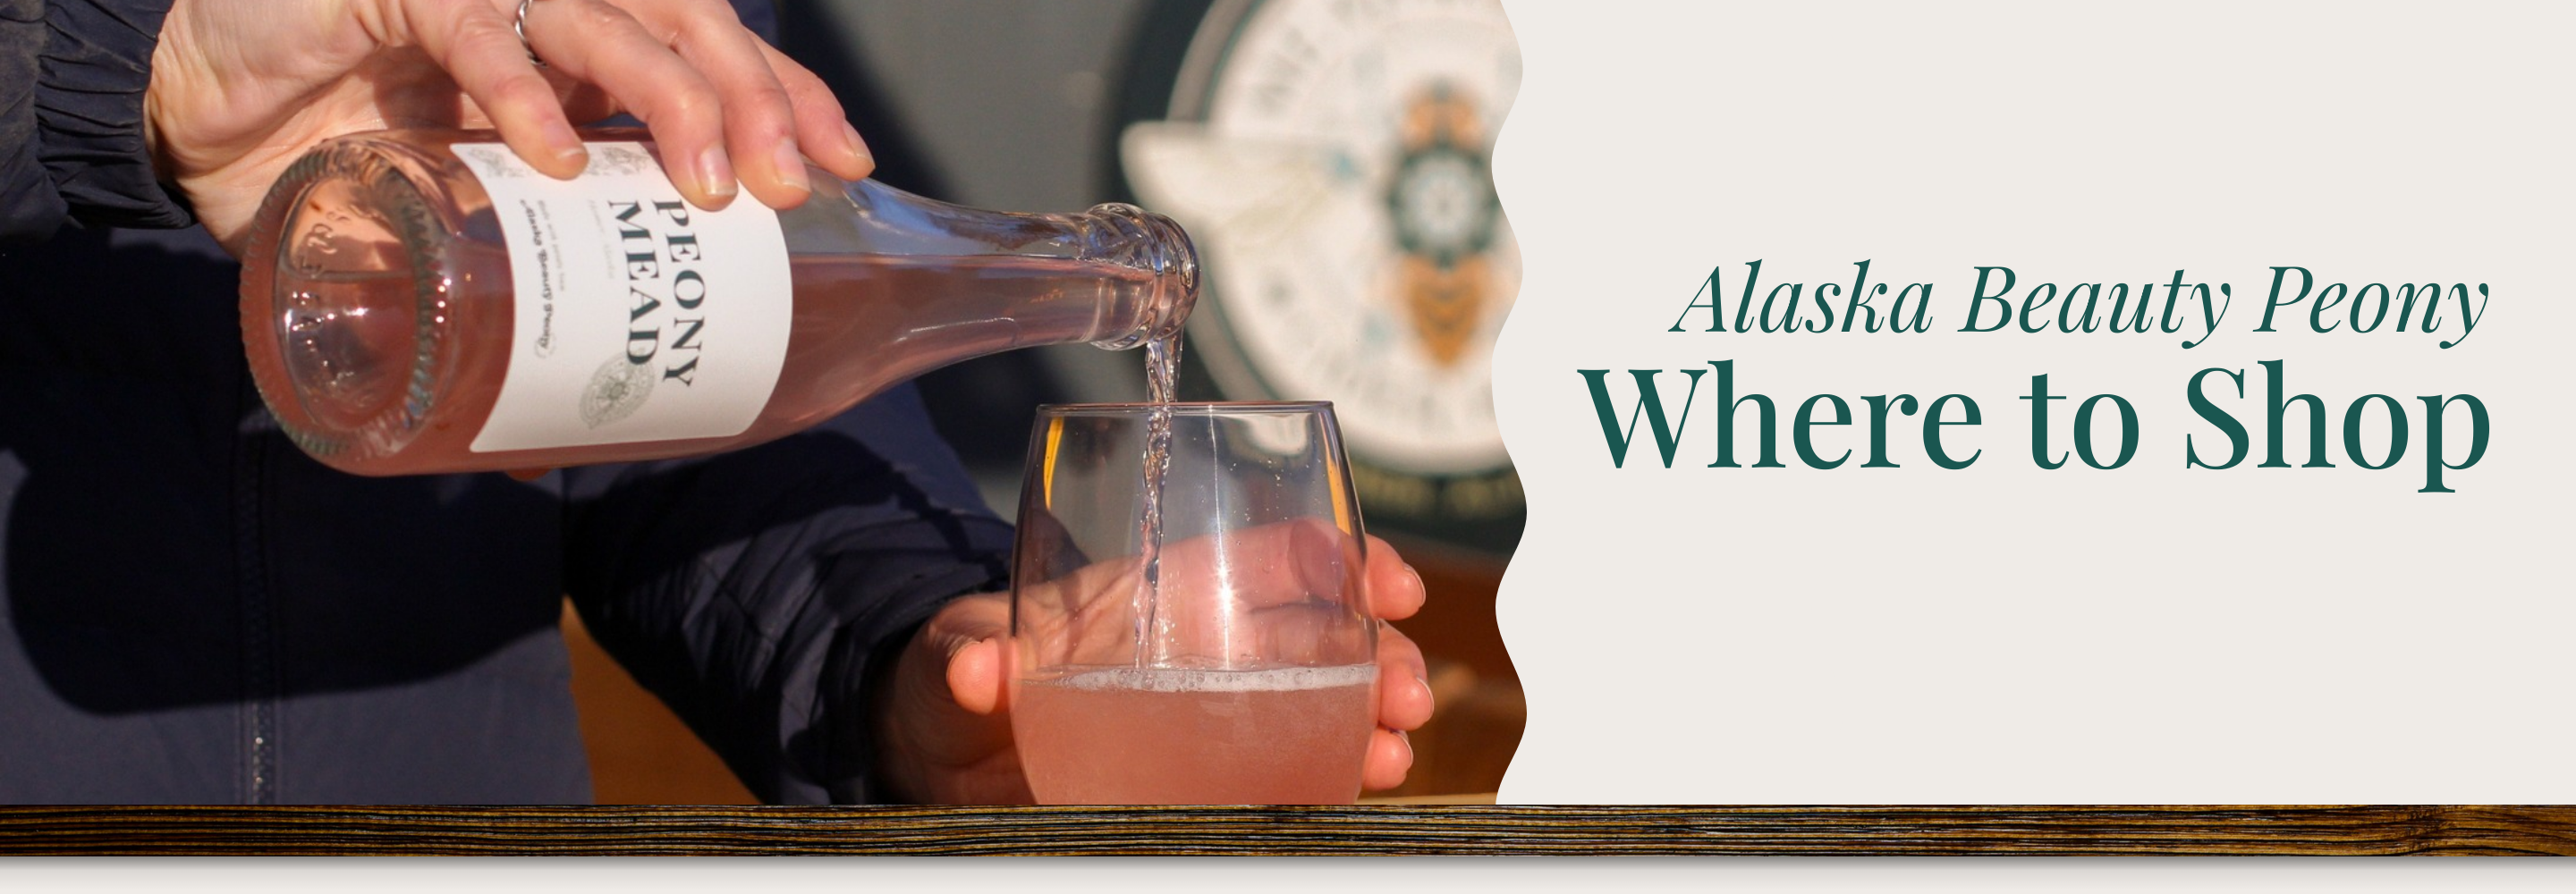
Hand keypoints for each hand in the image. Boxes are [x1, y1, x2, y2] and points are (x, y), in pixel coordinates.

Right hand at [146, 0, 876, 254]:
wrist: (194, 112)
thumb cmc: (338, 160)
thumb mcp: (452, 232)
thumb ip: (510, 311)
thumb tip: (559, 447)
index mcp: (583, 56)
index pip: (716, 54)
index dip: (788, 95)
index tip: (847, 165)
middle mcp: (550, 11)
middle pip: (688, 26)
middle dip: (753, 100)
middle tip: (783, 187)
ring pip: (608, 17)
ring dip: (670, 96)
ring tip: (704, 185)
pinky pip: (475, 31)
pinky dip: (523, 95)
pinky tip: (557, 161)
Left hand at [871, 526, 1434, 803]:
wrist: (946, 743)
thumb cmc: (965, 668)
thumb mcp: (960, 652)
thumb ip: (970, 656)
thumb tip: (975, 666)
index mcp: (1166, 588)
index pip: (1274, 553)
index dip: (1342, 557)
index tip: (1388, 586)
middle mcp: (1207, 646)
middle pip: (1321, 636)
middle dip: (1381, 657)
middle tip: (1406, 696)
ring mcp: (1214, 713)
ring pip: (1320, 705)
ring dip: (1370, 723)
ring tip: (1392, 754)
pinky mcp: (1206, 772)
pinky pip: (1287, 769)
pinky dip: (1332, 776)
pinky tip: (1356, 788)